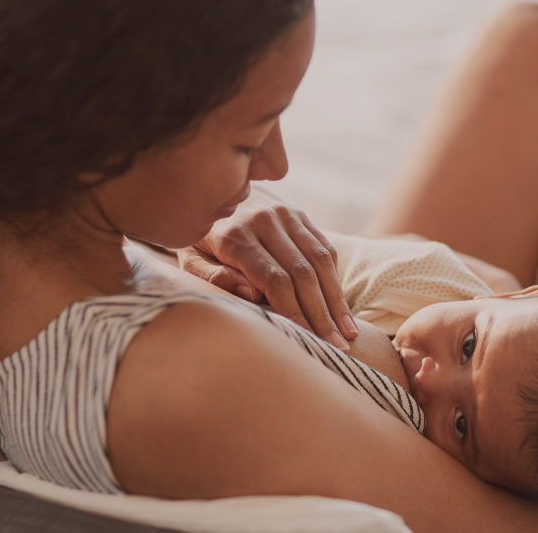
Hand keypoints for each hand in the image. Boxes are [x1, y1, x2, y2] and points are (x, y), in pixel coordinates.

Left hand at [177, 186, 357, 348]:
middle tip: (338, 347)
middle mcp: (264, 220)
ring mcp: (285, 214)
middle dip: (322, 314)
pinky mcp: (299, 214)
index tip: (309, 340)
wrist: (208, 190)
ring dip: (336, 300)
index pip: (275, 280)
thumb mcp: (189, 258)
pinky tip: (341, 306)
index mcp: (235, 235)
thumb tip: (253, 295)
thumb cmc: (197, 238)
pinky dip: (334, 278)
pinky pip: (324, 247)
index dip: (295, 313)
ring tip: (348, 332)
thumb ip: (213, 277)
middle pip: (303, 274)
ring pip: (320, 260)